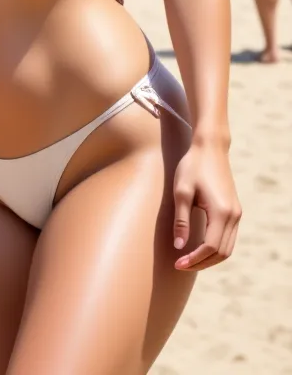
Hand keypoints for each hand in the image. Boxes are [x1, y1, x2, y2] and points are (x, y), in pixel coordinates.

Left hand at [173, 141, 240, 270]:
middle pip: (222, 253)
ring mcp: (237, 214)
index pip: (210, 248)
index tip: (178, 263)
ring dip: (210, 258)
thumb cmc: (192, 167)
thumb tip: (179, 247)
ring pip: (227, 248)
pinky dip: (216, 248)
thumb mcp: (181, 192)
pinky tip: (199, 247)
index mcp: (222, 213)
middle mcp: (234, 216)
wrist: (210, 149)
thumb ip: (181, 220)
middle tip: (181, 265)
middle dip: (202, 263)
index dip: (194, 259)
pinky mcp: (234, 211)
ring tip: (189, 260)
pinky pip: (228, 238)